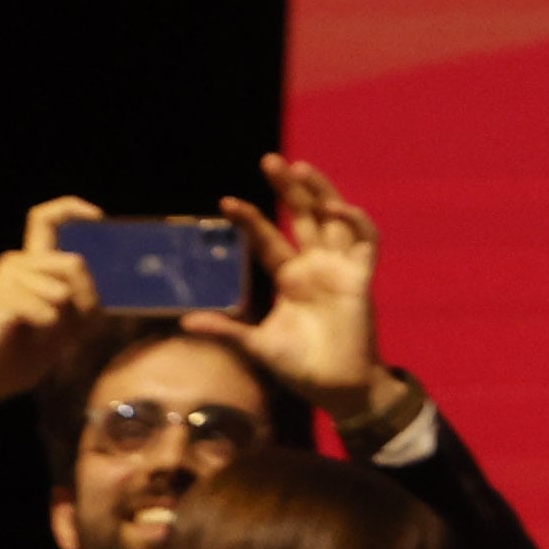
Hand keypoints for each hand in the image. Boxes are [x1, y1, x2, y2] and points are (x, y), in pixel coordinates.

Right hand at [0, 203, 103, 433]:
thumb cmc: (23, 352)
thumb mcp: (67, 326)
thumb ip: (86, 302)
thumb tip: (109, 288)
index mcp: (33, 264)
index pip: (46, 219)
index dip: (73, 208)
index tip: (97, 217)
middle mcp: (17, 263)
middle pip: (73, 262)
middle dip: (87, 297)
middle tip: (79, 321)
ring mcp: (5, 279)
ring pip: (62, 291)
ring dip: (63, 321)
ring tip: (40, 334)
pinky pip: (46, 311)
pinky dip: (47, 330)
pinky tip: (27, 336)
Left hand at [193, 158, 390, 429]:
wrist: (337, 388)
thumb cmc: (300, 367)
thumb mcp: (256, 346)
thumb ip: (226, 331)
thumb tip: (184, 323)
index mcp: (290, 277)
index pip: (268, 238)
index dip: (250, 218)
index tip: (226, 202)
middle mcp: (314, 265)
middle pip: (302, 215)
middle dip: (288, 188)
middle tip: (269, 161)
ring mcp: (338, 268)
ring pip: (333, 218)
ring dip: (320, 192)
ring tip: (301, 168)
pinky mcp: (361, 277)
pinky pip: (364, 242)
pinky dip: (355, 222)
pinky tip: (336, 209)